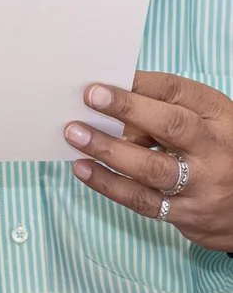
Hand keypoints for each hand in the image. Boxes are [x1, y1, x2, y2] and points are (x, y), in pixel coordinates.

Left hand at [68, 73, 232, 250]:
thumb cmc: (218, 155)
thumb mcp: (206, 126)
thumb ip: (167, 114)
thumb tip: (110, 107)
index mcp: (221, 117)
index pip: (181, 92)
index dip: (142, 83)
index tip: (105, 79)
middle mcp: (216, 149)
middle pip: (172, 125)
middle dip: (128, 108)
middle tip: (89, 97)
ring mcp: (203, 184)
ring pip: (152, 167)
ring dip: (108, 149)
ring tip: (75, 134)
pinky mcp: (188, 214)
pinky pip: (142, 200)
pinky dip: (108, 184)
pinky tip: (83, 169)